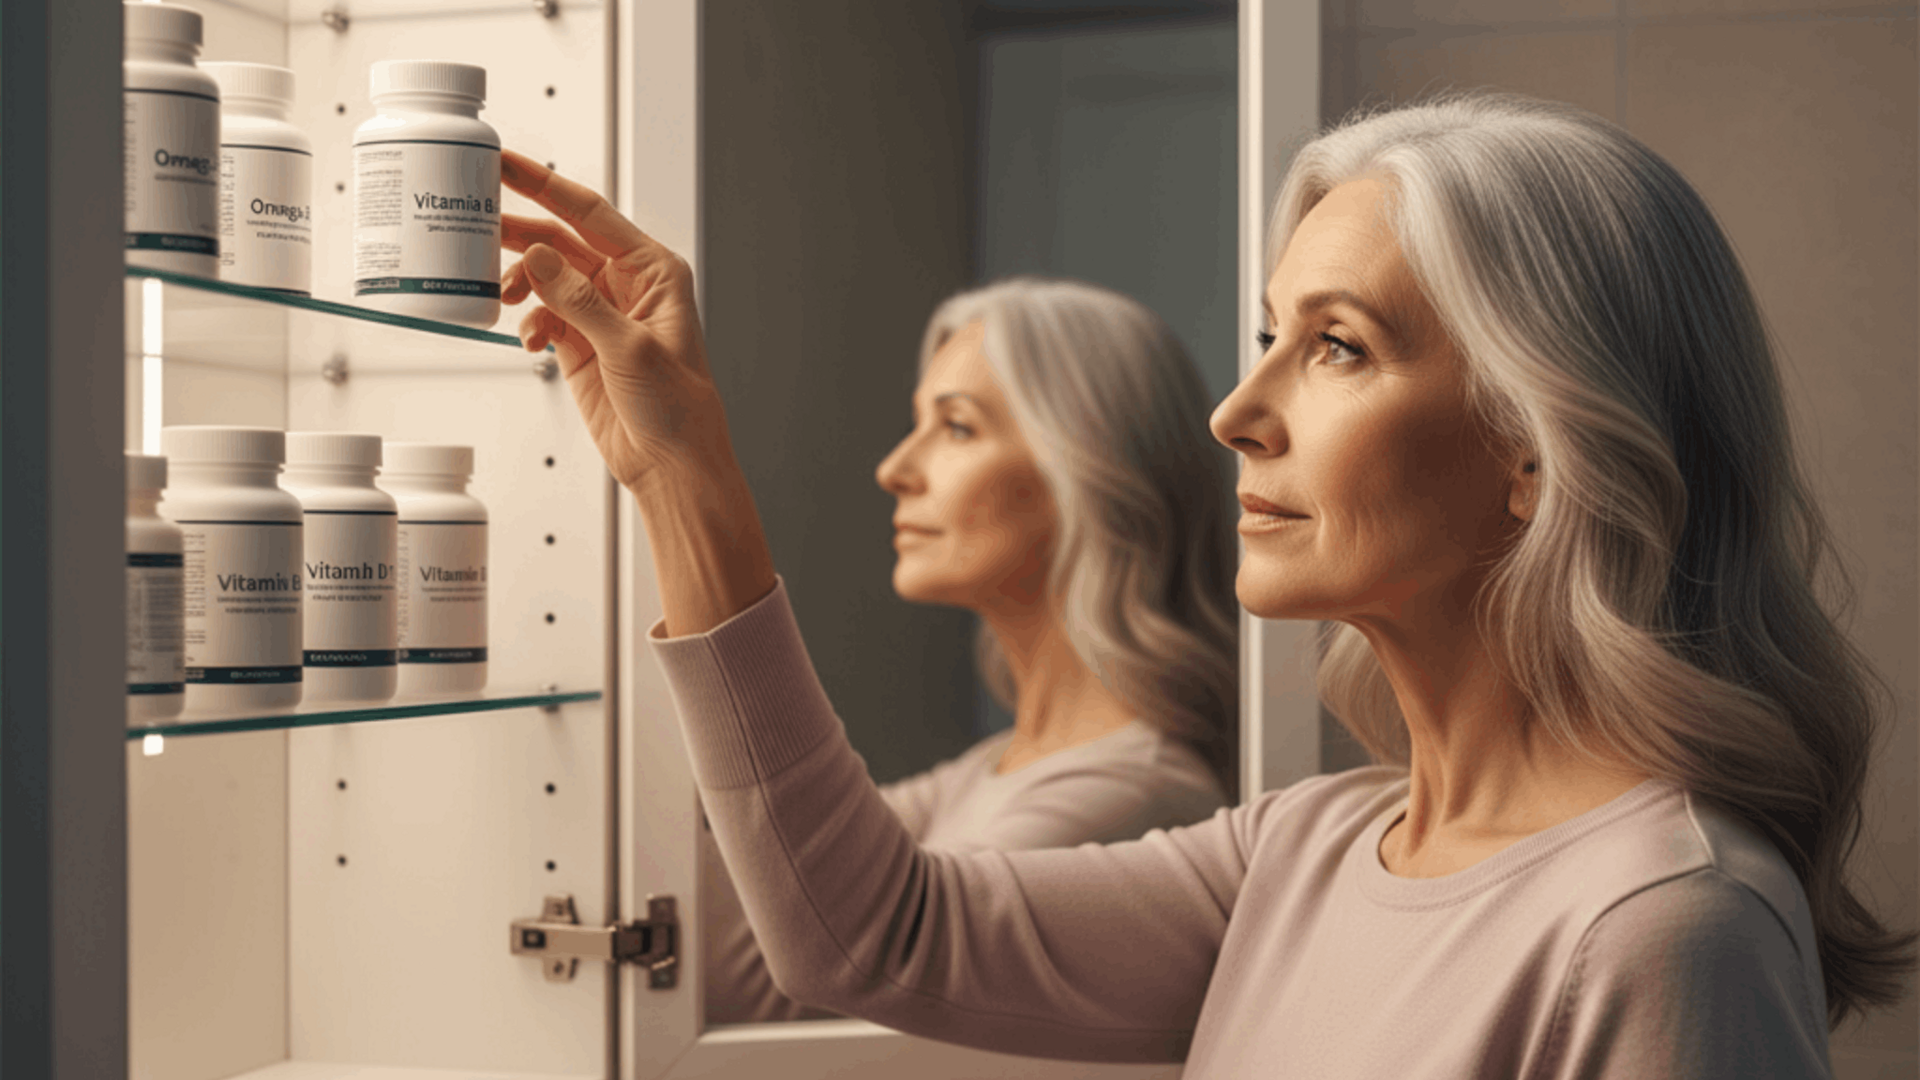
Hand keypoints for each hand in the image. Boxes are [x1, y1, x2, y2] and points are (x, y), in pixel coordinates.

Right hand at [501, 149, 734, 489]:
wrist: (672, 465)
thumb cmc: (678, 408)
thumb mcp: (629, 348)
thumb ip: (580, 300)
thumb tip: (539, 256)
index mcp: (652, 270)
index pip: (590, 213)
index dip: (545, 184)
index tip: (506, 163)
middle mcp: (625, 286)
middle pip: (559, 239)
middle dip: (518, 231)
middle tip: (474, 218)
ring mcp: (599, 314)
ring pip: (544, 277)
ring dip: (518, 283)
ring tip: (502, 294)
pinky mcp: (579, 345)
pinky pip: (541, 316)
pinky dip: (527, 323)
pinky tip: (529, 340)